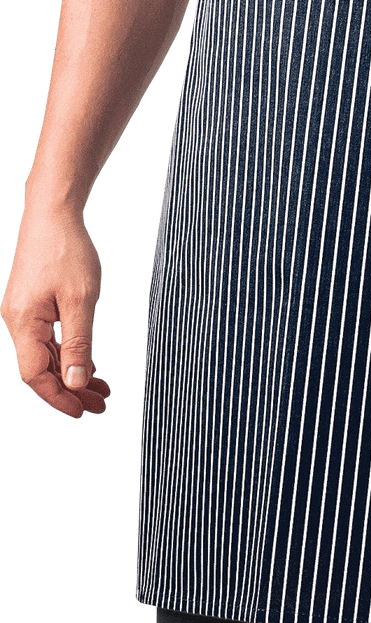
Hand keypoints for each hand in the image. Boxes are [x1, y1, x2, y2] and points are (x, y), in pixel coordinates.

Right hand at [0, 201, 109, 417]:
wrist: (53, 212)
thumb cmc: (66, 248)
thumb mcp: (81, 299)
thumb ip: (79, 343)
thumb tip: (75, 381)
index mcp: (23, 321)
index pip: (35, 375)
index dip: (58, 397)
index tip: (82, 410)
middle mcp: (17, 320)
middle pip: (41, 368)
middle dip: (71, 388)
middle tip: (100, 403)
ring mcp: (23, 312)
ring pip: (46, 355)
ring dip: (71, 371)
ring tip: (100, 387)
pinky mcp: (31, 304)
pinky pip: (47, 338)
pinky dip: (67, 352)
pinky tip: (87, 360)